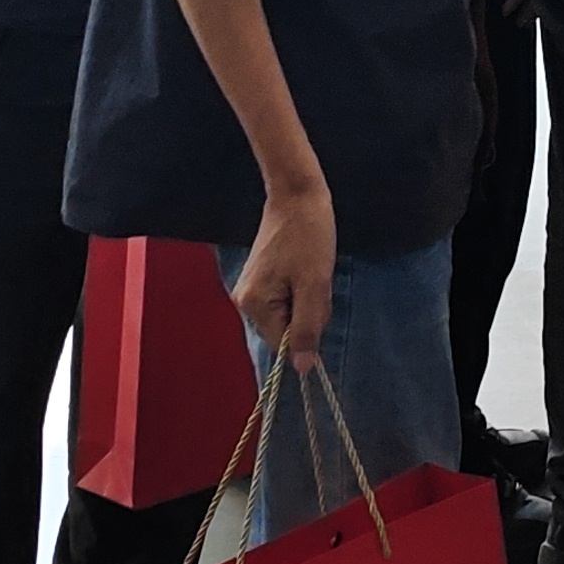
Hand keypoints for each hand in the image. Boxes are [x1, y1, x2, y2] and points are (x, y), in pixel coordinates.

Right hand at [237, 180, 336, 369]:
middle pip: (284, 330)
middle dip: (308, 314)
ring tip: (312, 271)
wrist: (297, 193)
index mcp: (254, 305)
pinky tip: (306, 270)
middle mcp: (244, 301)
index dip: (309, 329)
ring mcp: (250, 289)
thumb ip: (308, 327)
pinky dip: (300, 291)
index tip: (319, 299)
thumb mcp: (315, 283)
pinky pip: (284, 300)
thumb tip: (303, 369)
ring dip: (306, 301)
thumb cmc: (309, 235)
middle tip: (317, 281)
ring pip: (287, 315)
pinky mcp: (260, 279)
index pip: (284, 344)